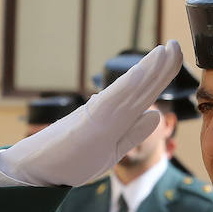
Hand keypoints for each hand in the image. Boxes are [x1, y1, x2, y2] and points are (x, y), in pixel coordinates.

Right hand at [0, 41, 183, 186]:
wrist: (36, 168)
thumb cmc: (69, 159)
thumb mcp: (112, 151)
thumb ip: (133, 134)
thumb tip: (155, 115)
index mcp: (115, 117)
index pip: (144, 93)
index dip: (161, 75)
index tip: (174, 56)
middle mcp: (110, 110)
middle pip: (142, 85)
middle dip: (162, 65)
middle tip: (176, 43)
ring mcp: (101, 114)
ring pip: (132, 88)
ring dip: (151, 68)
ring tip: (167, 48)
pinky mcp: (92, 121)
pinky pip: (115, 100)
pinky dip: (131, 85)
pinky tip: (145, 72)